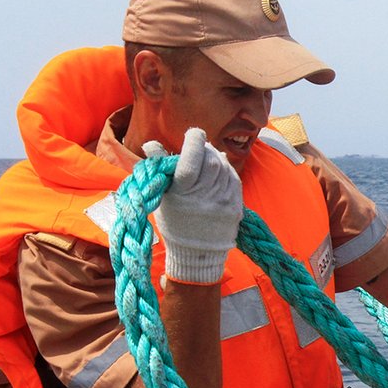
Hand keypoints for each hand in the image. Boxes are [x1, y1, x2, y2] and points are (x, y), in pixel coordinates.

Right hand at [143, 128, 242, 283]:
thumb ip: (159, 169)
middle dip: (205, 148)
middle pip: (210, 160)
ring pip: (224, 167)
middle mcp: (205, 196)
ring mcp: (223, 201)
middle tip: (199, 147)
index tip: (193, 133)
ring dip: (216, 157)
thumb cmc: (174, 222)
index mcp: (183, 193)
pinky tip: (219, 167)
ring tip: (207, 157)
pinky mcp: (236, 206)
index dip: (194, 141)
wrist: (197, 254)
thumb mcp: (162, 197)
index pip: (192, 160)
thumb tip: (151, 144)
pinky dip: (226, 169)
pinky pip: (233, 178)